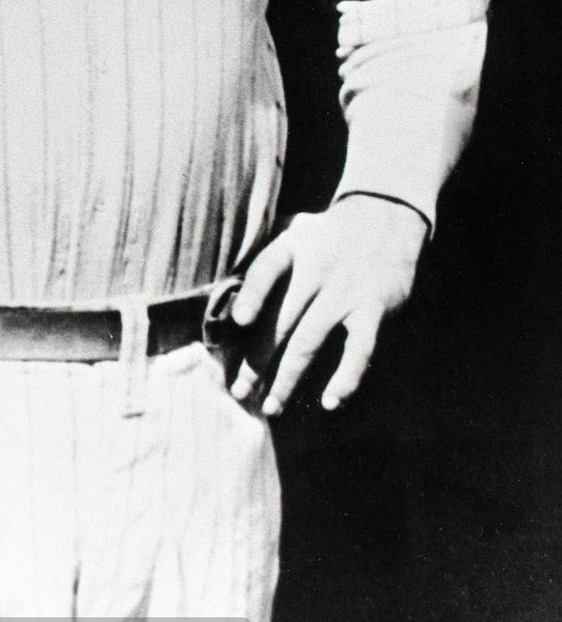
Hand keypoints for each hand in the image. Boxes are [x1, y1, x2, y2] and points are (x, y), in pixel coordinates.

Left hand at [228, 195, 426, 415]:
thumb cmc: (329, 232)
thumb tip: (234, 304)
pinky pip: (358, 351)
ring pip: (309, 341)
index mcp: (293, 247)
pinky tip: (330, 402)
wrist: (386, 215)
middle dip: (256, 359)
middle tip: (239, 391)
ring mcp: (344, 292)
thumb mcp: (296, 229)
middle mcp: (316, 271)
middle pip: (280, 320)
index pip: (266, 270)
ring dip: (288, 378)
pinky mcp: (373, 310)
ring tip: (270, 406)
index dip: (251, 295)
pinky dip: (345, 378)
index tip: (237, 321)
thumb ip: (270, 259)